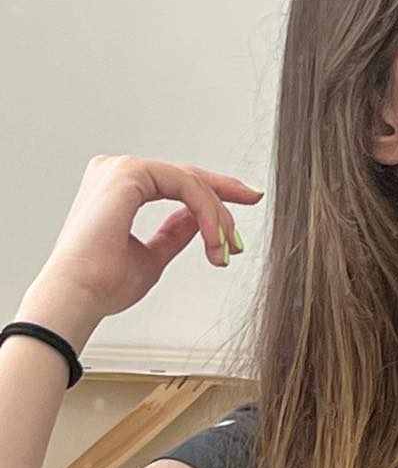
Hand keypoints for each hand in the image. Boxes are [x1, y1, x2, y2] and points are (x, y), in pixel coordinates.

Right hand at [37, 153, 264, 321]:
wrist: (77, 298)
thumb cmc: (101, 285)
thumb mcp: (152, 256)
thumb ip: (175, 233)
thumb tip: (199, 220)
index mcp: (117, 189)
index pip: (177, 182)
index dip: (214, 196)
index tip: (243, 206)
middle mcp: (115, 172)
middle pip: (187, 177)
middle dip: (224, 199)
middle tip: (249, 211)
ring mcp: (120, 169)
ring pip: (191, 182)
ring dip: (216, 216)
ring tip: (225, 247)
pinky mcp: (129, 173)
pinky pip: (186, 186)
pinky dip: (206, 212)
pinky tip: (213, 238)